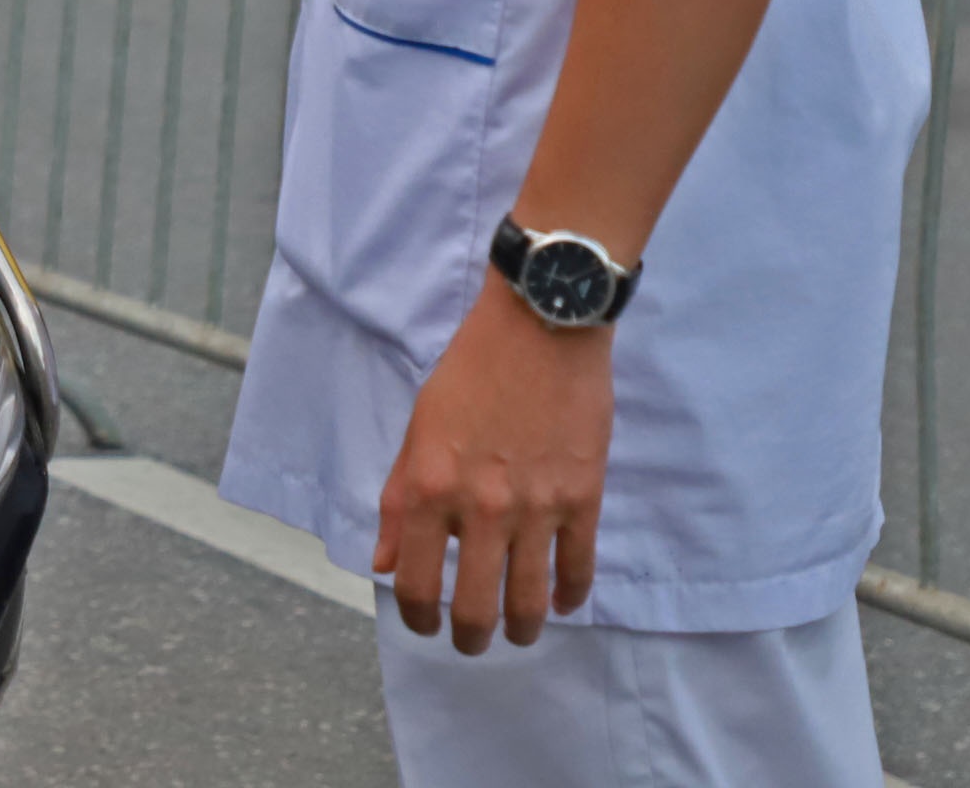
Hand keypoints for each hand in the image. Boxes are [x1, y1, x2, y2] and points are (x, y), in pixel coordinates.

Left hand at [372, 279, 611, 653]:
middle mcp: (482, 507)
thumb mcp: (418, 430)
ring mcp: (538, 507)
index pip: (417, 582)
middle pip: (476, 607)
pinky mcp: (583, 497)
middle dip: (470, 637)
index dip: (417, 616)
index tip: (424, 623)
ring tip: (517, 634)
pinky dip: (569, 595)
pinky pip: (578, 567)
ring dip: (521, 629)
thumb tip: (385, 565)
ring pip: (530, 600)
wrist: (540, 326)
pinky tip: (560, 602)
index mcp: (431, 488)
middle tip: (471, 642)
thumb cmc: (470, 372)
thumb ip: (399, 501)